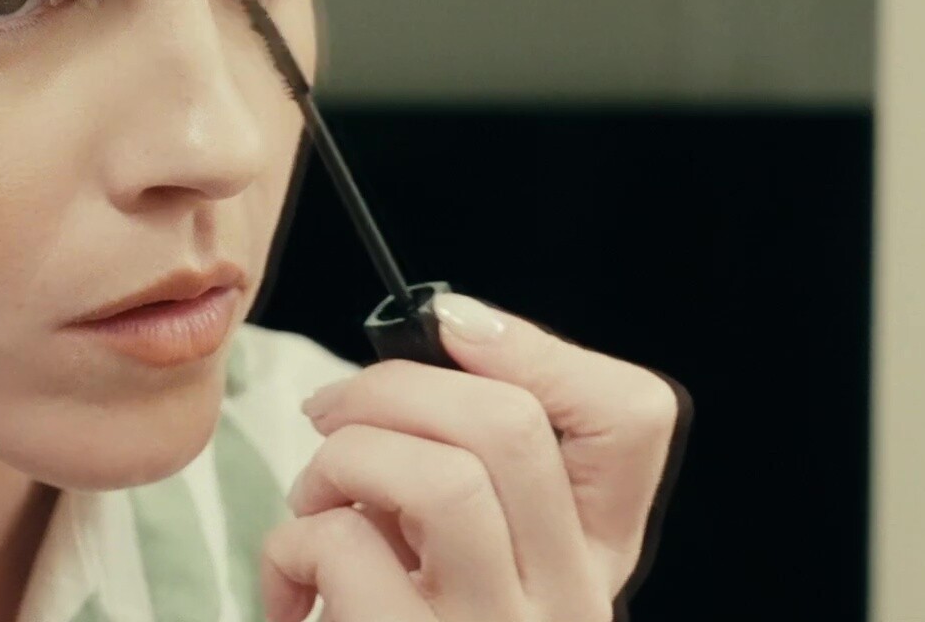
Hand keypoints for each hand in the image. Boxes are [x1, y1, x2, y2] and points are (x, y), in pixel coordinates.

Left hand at [260, 293, 689, 621]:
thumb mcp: (459, 555)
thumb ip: (468, 465)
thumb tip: (440, 332)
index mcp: (589, 559)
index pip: (634, 416)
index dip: (531, 344)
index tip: (445, 330)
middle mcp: (566, 606)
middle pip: (512, 425)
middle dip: (393, 384)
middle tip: (333, 412)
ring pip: (436, 478)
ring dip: (341, 462)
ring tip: (315, 502)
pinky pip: (344, 552)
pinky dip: (289, 546)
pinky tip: (291, 592)